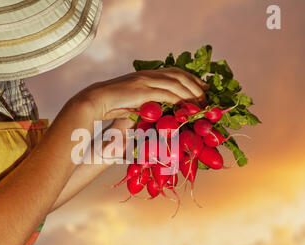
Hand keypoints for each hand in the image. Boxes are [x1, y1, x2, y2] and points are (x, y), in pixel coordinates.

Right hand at [74, 67, 208, 120]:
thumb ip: (148, 102)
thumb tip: (160, 112)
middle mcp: (149, 74)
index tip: (203, 87)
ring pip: (176, 83)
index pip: (175, 72)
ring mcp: (146, 80)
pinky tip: (187, 107)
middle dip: (196, 85)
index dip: (191, 78)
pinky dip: (179, 100)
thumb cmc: (113, 104)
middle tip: (207, 96)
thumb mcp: (134, 100)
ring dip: (191, 93)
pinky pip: (166, 94)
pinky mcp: (143, 90)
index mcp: (147, 74)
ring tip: (201, 104)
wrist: (97, 100)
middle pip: (179, 75)